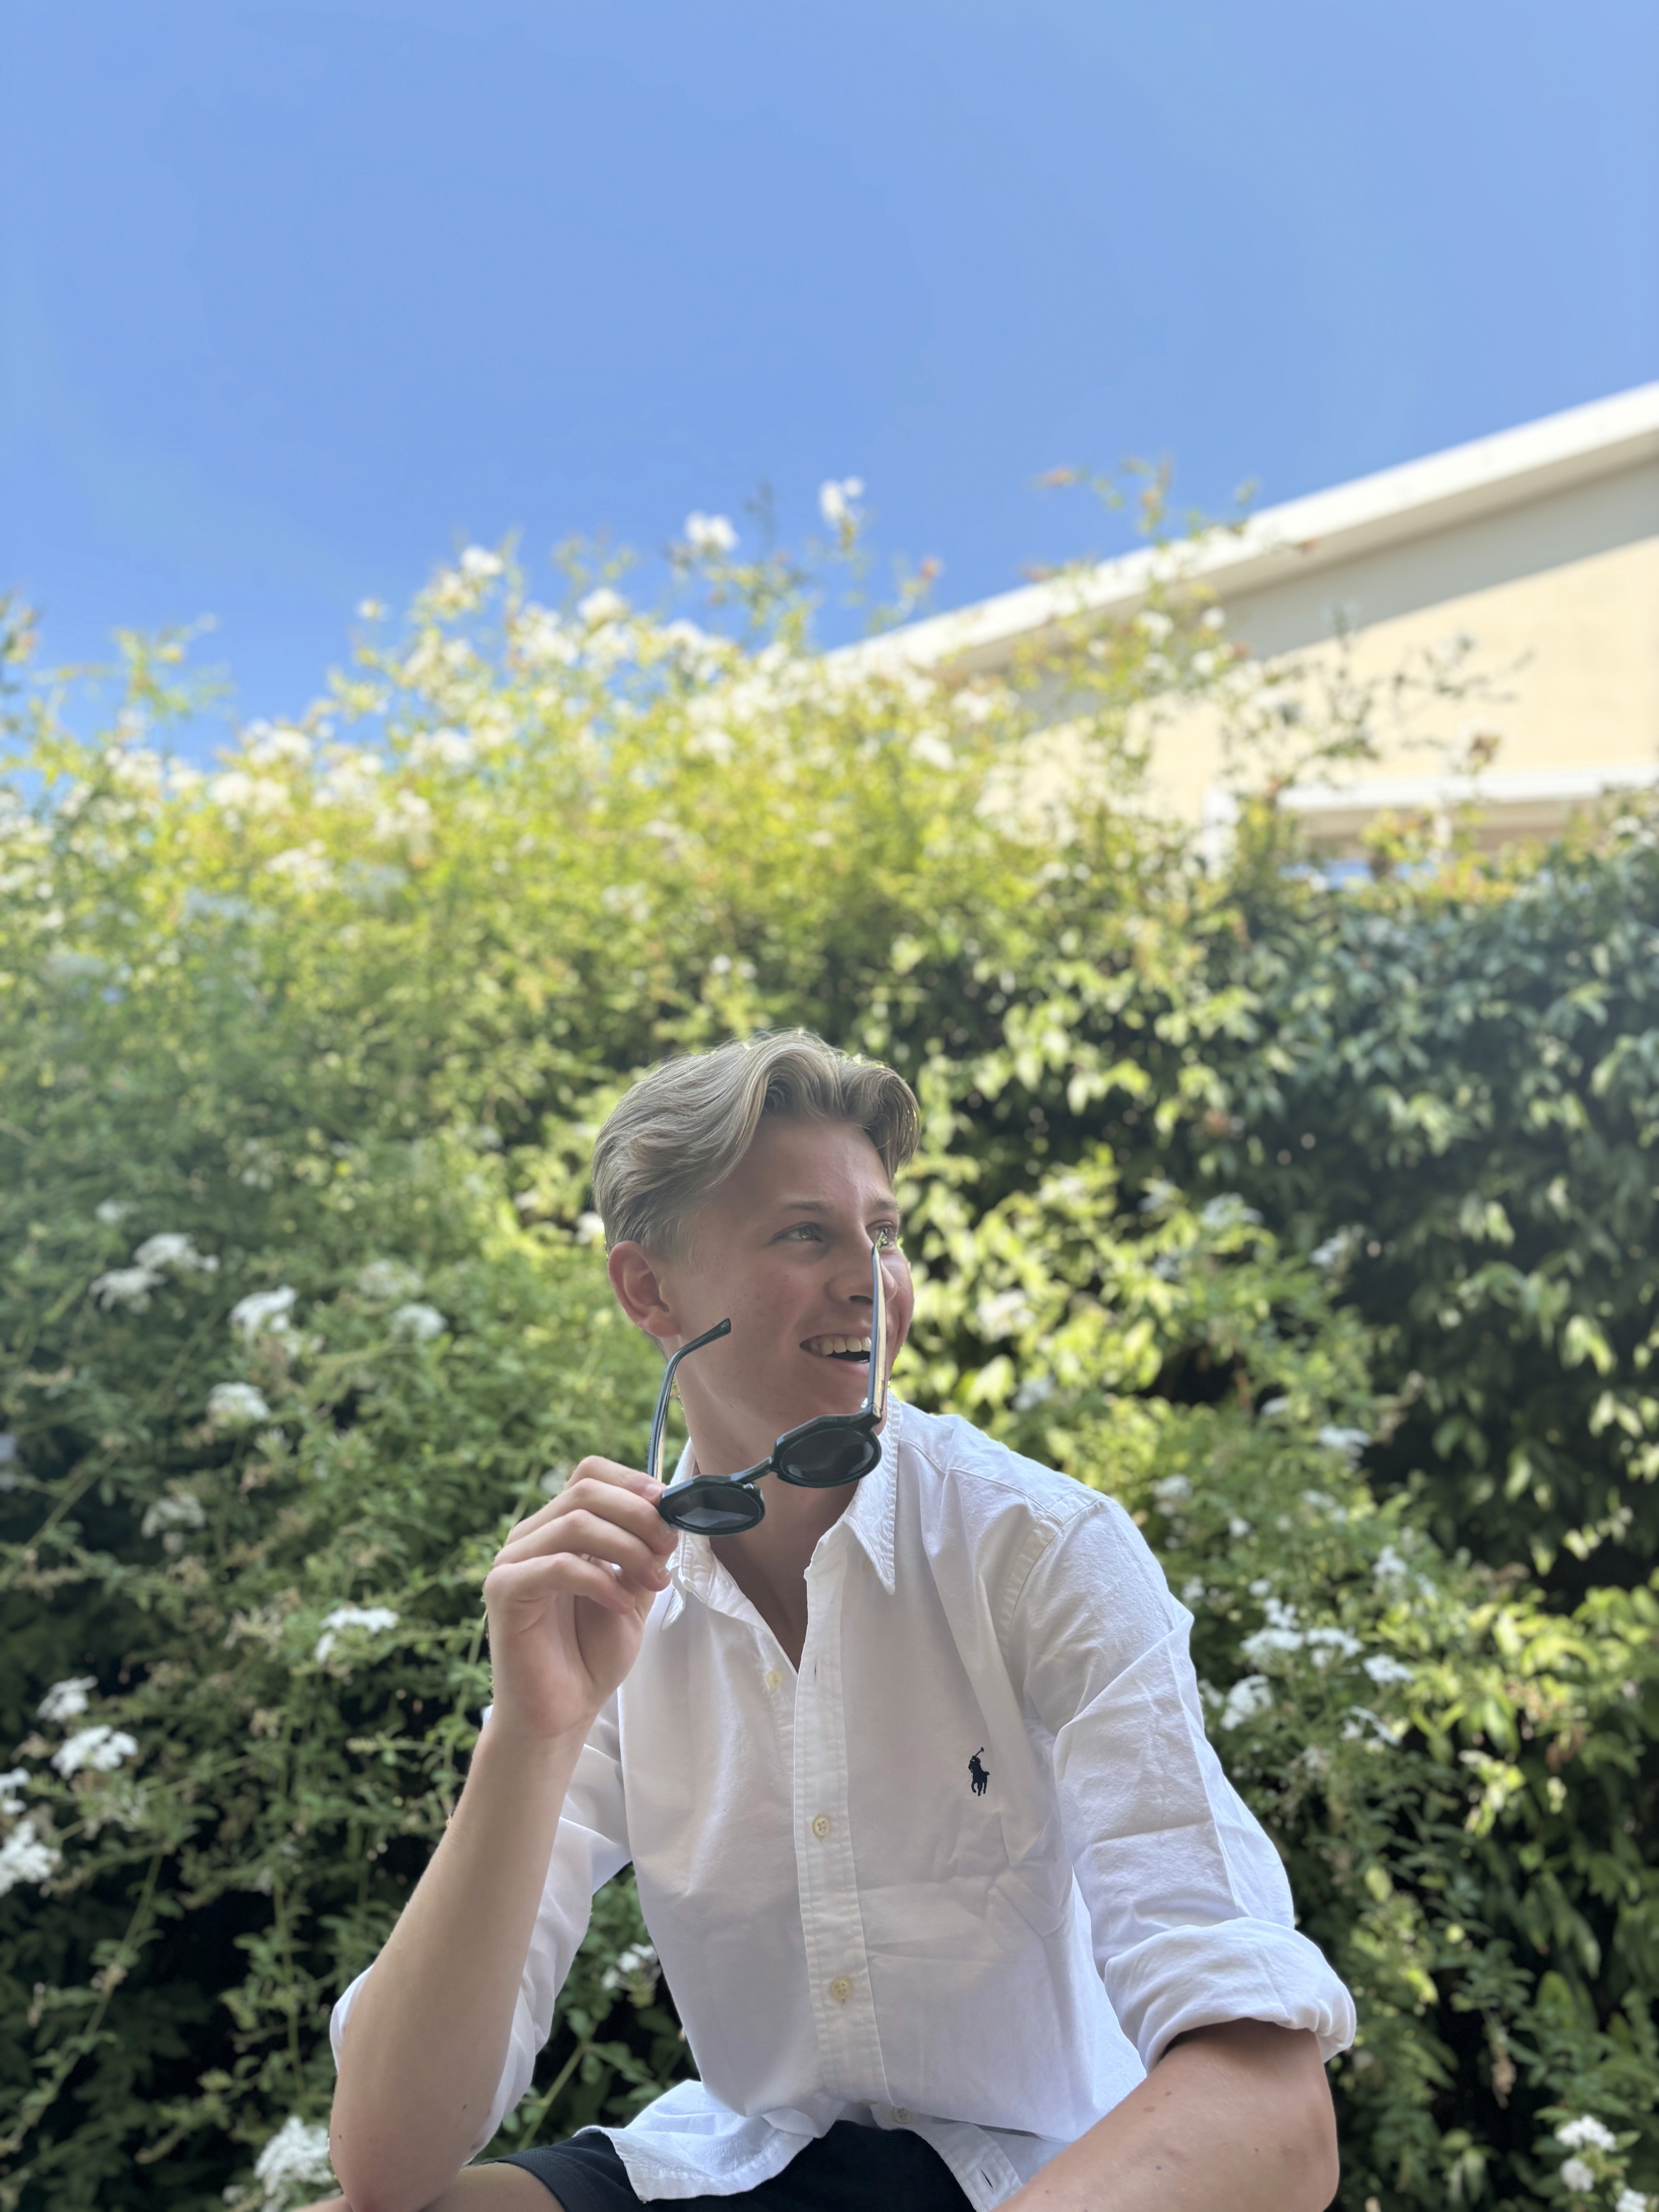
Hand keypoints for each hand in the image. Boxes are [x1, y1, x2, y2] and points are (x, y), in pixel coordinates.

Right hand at [482, 1457, 677, 1742]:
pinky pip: (557, 1565)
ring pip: (575, 1522)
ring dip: (628, 1547)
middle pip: (585, 1490)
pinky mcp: (504, 1590)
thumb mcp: (632, 1589)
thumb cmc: (592, 1652)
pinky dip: (601, 1580)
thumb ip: (645, 1549)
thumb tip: (670, 1510)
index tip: (670, 1508)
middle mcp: (531, 1535)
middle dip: (639, 1515)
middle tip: (668, 1548)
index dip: (633, 1482)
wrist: (562, 1711)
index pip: (589, 1473)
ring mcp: (513, 1560)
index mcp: (558, 1526)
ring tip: (655, 1580)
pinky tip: (622, 1606)